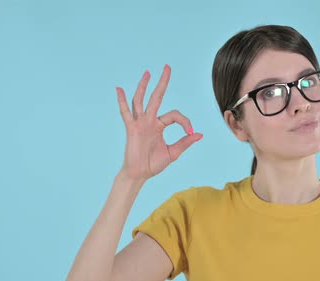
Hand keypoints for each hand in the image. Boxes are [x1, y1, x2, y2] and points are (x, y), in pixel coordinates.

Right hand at [115, 64, 202, 181]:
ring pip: (141, 100)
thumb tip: (200, 134)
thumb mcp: (173, 153)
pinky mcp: (132, 128)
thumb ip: (185, 142)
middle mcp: (149, 121)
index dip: (185, 121)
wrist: (140, 174)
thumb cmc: (154, 164)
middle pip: (157, 97)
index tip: (190, 132)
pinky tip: (119, 89)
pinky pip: (126, 113)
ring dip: (144, 86)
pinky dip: (122, 101)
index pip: (175, 115)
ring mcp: (140, 123)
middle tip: (167, 67)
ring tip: (148, 73)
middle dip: (162, 82)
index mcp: (159, 126)